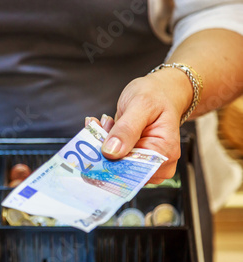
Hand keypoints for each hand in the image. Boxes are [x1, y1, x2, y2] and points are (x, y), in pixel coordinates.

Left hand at [95, 69, 192, 183]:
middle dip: (104, 148)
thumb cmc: (157, 95)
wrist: (160, 91)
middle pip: (121, 168)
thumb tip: (112, 152)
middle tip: (101, 126)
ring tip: (106, 123)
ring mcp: (143, 162)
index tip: (98, 142)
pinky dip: (103, 141)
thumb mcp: (141, 105)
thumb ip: (127, 128)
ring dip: (102, 143)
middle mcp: (156, 163)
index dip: (112, 161)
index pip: (134, 170)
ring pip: (112, 163)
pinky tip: (106, 126)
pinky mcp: (131, 157)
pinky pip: (111, 156)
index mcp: (164, 152)